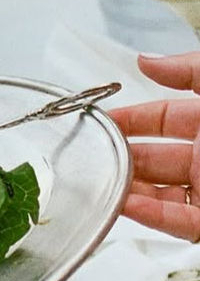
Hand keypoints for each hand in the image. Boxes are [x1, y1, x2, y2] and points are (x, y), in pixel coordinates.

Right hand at [110, 51, 199, 241]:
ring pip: (158, 192)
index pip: (163, 117)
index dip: (130, 117)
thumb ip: (189, 69)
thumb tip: (147, 60)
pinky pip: (174, 220)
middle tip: (91, 152)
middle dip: (121, 154)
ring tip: (100, 181)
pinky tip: (125, 204)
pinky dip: (148, 215)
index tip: (99, 119)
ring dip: (128, 188)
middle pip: (155, 156)